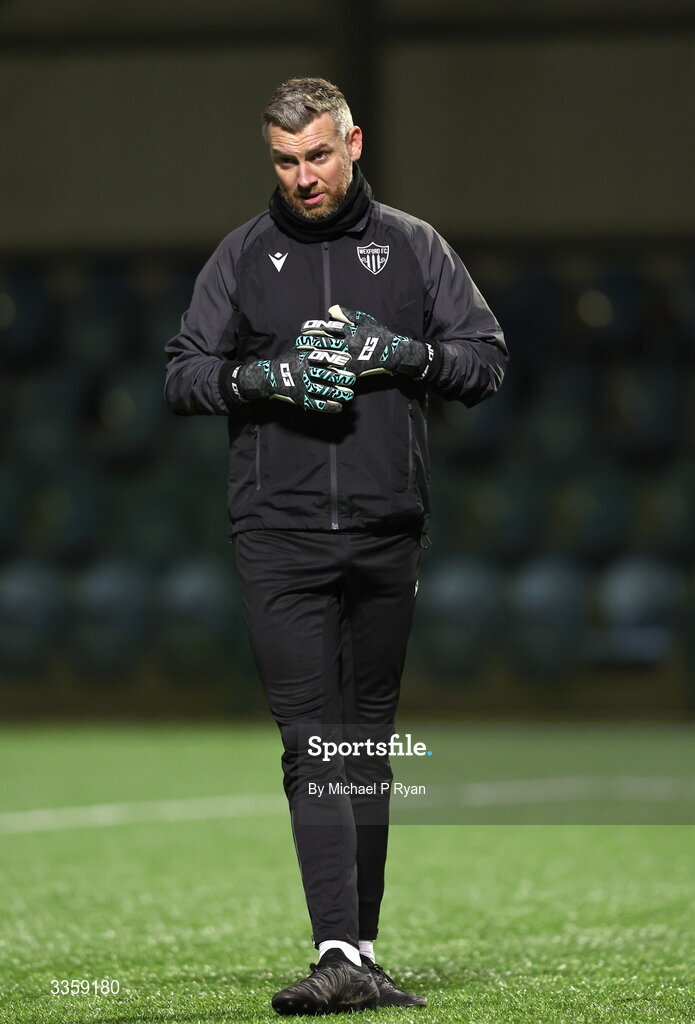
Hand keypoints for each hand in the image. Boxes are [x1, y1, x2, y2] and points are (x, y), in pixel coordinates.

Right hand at [236, 348, 354, 412]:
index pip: (322, 357)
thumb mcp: (299, 348)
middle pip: (326, 375)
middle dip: (341, 377)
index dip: (336, 358)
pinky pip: (317, 404)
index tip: (348, 359)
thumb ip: (314, 343)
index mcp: (304, 358)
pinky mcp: (301, 399)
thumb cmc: (289, 360)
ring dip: (338, 393)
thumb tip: (331, 333)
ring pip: (323, 391)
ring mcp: (302, 386)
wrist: (271, 377)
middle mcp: (304, 372)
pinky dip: (329, 406)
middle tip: (352, 378)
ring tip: (350, 393)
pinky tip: (339, 406)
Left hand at [296, 305, 439, 380]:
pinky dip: (326, 369)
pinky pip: (337, 370)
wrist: (394, 353)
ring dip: (314, 356)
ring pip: (328, 356)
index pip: (328, 327)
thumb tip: (331, 310)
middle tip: (298, 342)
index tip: (303, 328)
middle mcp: (350, 343)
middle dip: (310, 342)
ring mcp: (351, 357)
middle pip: (325, 342)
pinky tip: (316, 370)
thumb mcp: (365, 321)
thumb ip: (348, 315)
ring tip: (303, 355)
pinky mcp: (354, 370)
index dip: (314, 327)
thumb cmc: (379, 335)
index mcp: (351, 330)